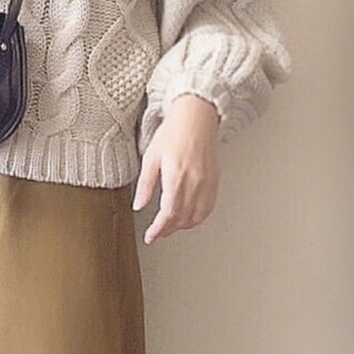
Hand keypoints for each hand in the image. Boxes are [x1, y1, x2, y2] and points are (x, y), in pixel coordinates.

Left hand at [132, 95, 220, 243]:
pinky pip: (208, 207)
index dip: (159, 230)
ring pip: (197, 216)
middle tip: (157, 233)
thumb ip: (145, 184)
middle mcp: (195, 183)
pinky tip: (188, 218)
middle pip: (182, 218)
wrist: (197, 116)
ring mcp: (207, 183)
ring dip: (182, 226)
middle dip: (168, 230)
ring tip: (170, 227)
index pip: (168, 214)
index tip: (150, 237)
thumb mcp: (151, 157)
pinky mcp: (215, 181)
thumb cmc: (174, 132)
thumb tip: (139, 205)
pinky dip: (198, 218)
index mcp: (177, 178)